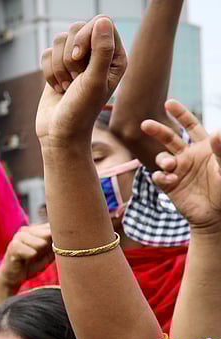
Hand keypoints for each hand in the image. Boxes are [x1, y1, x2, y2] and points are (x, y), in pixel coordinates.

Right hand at [0, 223, 54, 286]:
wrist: (13, 277)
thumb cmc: (32, 265)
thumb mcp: (48, 254)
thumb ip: (57, 243)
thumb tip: (64, 238)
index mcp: (35, 229)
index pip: (53, 227)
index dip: (56, 239)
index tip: (51, 249)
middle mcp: (26, 229)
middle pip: (48, 234)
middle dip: (47, 248)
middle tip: (37, 256)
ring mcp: (18, 237)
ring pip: (41, 243)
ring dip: (38, 255)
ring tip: (30, 259)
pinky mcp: (13, 246)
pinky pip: (32, 253)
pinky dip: (31, 259)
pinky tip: (23, 261)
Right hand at [36, 17, 127, 146]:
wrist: (60, 133)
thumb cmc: (81, 111)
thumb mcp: (95, 81)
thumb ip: (101, 50)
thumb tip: (102, 20)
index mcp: (114, 55)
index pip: (100, 23)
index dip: (85, 37)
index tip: (79, 58)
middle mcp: (96, 54)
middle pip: (77, 28)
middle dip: (70, 55)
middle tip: (75, 78)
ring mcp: (75, 60)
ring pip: (59, 40)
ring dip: (58, 66)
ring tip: (67, 86)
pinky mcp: (57, 67)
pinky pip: (46, 54)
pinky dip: (48, 72)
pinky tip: (57, 88)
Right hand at [141, 100, 220, 232]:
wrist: (214, 214)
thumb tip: (217, 132)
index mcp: (203, 146)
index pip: (190, 126)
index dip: (180, 114)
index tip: (169, 103)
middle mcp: (187, 156)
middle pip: (169, 138)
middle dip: (157, 130)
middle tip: (145, 124)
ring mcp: (177, 170)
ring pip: (162, 157)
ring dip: (163, 159)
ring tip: (170, 165)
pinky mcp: (169, 185)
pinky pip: (159, 177)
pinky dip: (162, 176)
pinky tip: (169, 180)